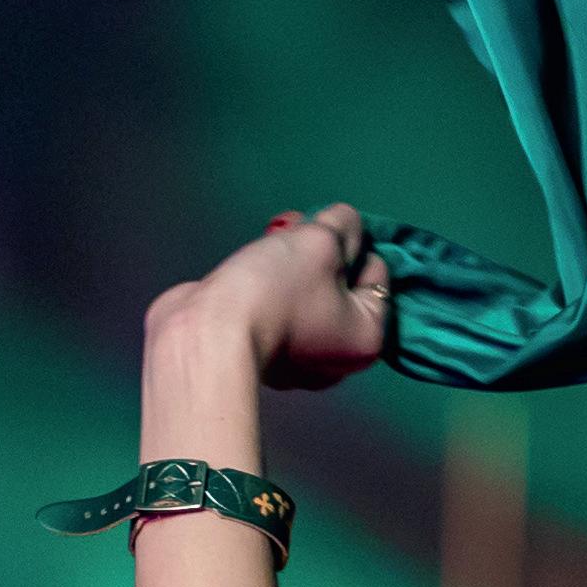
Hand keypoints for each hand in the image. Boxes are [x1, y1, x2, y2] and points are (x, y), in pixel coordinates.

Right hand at [151, 204, 391, 391]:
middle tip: (302, 224)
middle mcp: (338, 359)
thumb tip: (346, 225)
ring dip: (295, 262)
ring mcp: (299, 361)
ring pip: (308, 297)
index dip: (356, 245)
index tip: (329, 226)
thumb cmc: (277, 290)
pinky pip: (280, 310)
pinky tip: (258, 260)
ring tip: (277, 232)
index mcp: (367, 339)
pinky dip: (274, 285)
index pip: (377, 278)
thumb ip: (343, 226)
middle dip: (323, 250)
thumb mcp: (321, 242)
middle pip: (341, 288)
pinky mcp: (263, 353)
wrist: (209, 332)